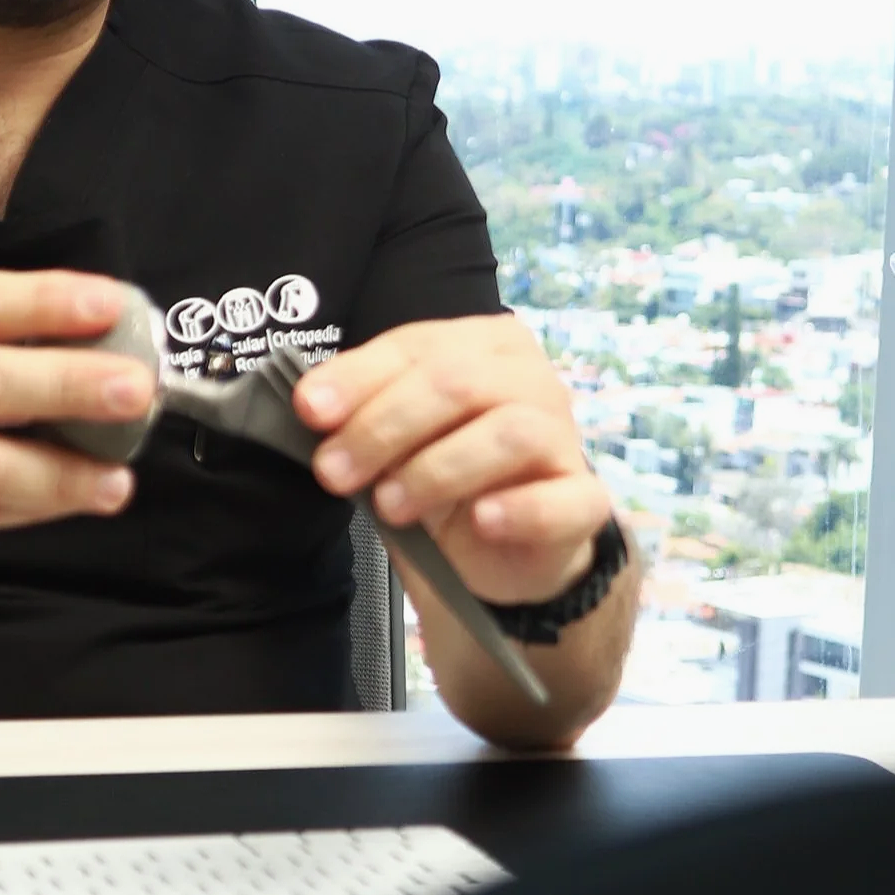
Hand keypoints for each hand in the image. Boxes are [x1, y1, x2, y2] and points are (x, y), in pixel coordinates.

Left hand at [295, 315, 612, 604]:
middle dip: (384, 427)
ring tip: (390, 506)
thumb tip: (311, 403)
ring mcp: (564, 438)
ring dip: (437, 469)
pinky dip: (519, 508)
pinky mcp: (584, 501)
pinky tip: (481, 519)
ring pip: (508, 433)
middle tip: (334, 473)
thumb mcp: (396, 436)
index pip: (417, 346)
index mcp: (485, 344)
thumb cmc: (446, 474)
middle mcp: (531, 378)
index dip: (360, 377)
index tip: (311, 412)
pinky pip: (563, 499)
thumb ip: (362, 410)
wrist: (506, 550)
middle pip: (457, 383)